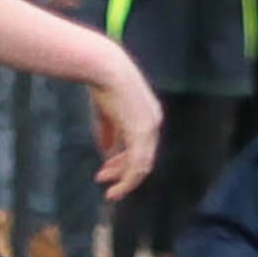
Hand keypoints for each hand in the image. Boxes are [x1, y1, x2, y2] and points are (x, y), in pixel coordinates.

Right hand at [91, 57, 162, 199]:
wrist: (105, 66)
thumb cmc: (102, 82)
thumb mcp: (107, 112)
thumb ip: (110, 132)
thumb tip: (108, 151)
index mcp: (149, 116)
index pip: (142, 146)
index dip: (124, 160)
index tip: (106, 168)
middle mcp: (154, 123)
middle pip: (143, 158)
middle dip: (123, 172)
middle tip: (104, 179)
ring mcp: (150, 128)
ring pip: (142, 166)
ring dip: (125, 180)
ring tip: (110, 190)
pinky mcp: (142, 132)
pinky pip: (138, 165)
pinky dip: (127, 180)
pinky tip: (115, 188)